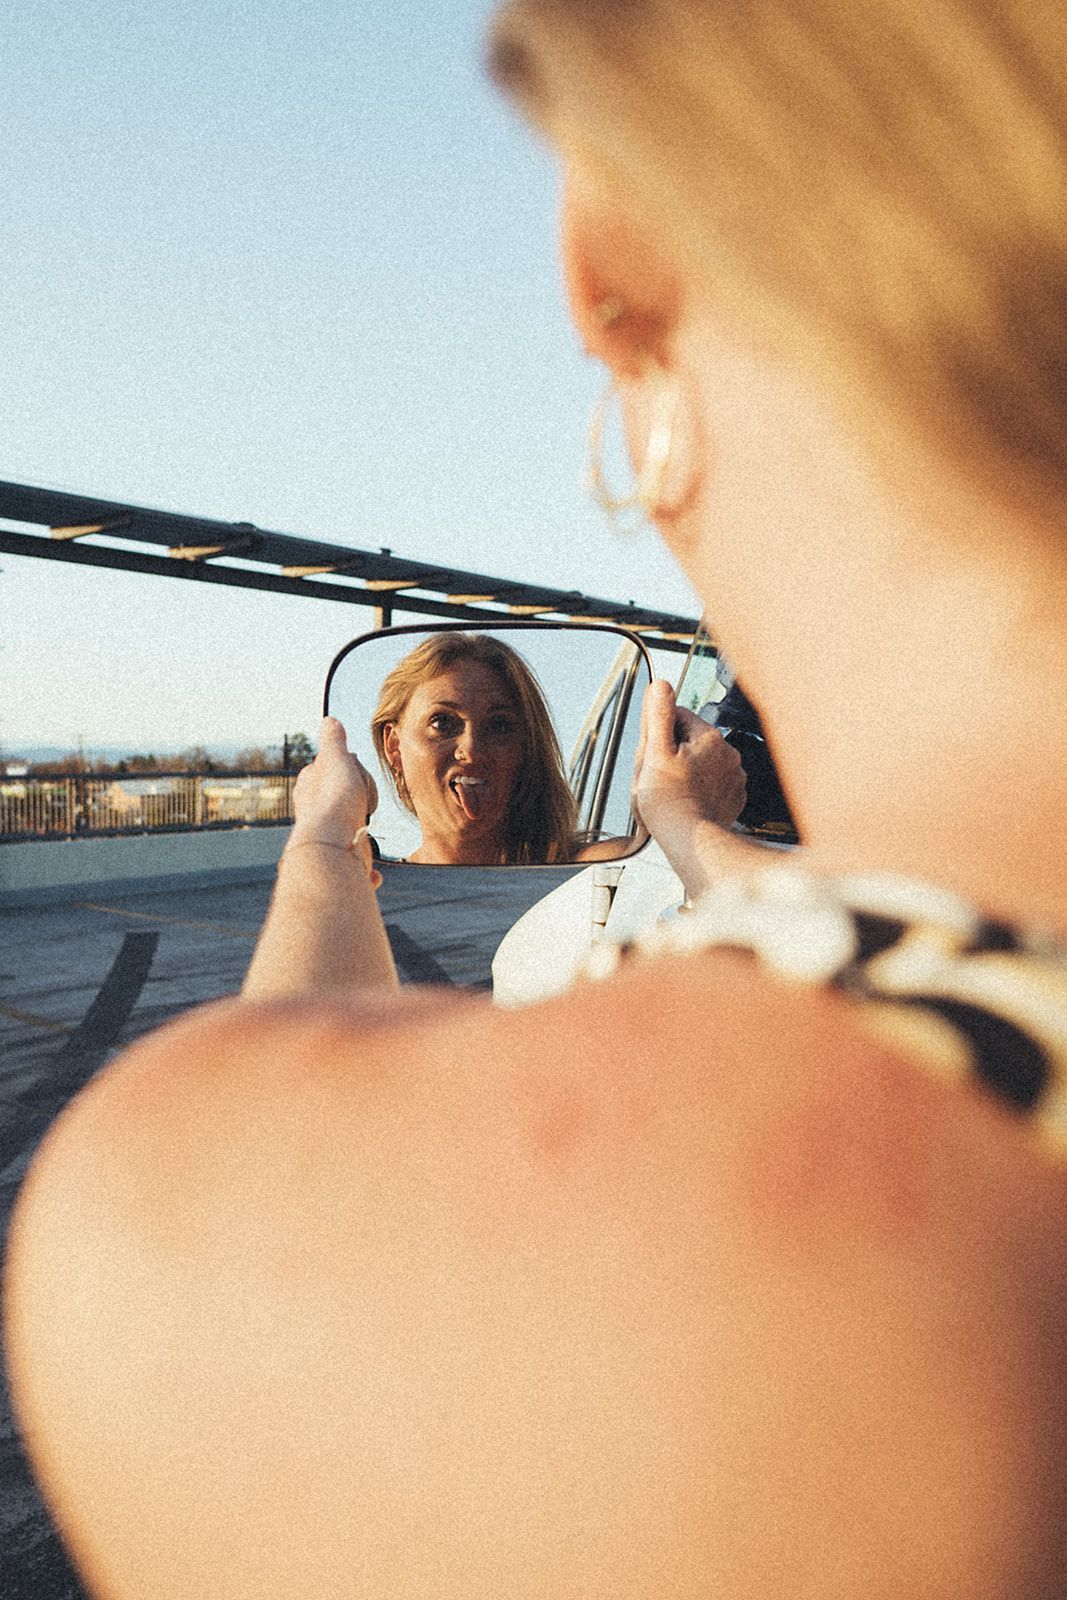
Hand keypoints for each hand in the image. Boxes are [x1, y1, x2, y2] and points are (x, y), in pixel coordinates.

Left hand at [288, 717, 379, 870]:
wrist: (334, 849)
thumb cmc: (335, 802)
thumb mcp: (336, 759)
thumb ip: (333, 741)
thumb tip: (330, 721)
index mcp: (309, 790)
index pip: (318, 773)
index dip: (336, 769)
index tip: (352, 769)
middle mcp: (314, 817)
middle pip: (331, 805)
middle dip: (347, 804)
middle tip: (365, 799)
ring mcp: (328, 843)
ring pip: (343, 837)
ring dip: (356, 835)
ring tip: (367, 830)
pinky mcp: (342, 867)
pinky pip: (356, 869)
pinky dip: (366, 872)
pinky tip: (374, 874)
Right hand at [632, 678, 745, 841]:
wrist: (689, 839)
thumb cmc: (669, 801)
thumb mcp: (654, 751)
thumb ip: (659, 714)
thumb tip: (661, 685)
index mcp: (710, 738)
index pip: (679, 717)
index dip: (660, 733)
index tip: (654, 753)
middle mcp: (728, 755)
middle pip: (692, 740)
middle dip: (674, 753)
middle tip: (661, 775)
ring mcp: (733, 779)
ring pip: (703, 763)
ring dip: (689, 772)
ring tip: (674, 792)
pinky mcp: (733, 800)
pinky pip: (713, 785)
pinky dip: (701, 791)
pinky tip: (688, 801)